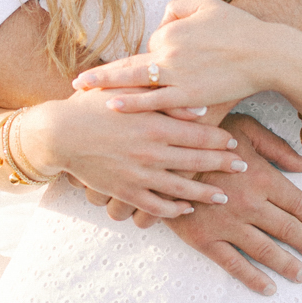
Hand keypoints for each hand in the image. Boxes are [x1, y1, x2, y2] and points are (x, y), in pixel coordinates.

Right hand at [21, 88, 248, 220]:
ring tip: (223, 195)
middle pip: (197, 162)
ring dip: (206, 193)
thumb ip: (165, 99)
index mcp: (155, 126)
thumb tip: (200, 107)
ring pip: (182, 189)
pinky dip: (175, 209)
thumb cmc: (93, 105)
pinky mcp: (126, 192)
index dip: (220, 140)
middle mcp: (152, 153)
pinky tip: (187, 208)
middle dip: (223, 166)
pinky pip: (156, 206)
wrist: (59, 134)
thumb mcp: (128, 93)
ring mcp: (139, 176)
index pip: (199, 135)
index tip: (234, 143)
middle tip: (242, 168)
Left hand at [73, 0, 281, 113]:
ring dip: (108, 88)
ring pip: (135, 84)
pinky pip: (155, 101)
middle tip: (77, 82)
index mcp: (171, 31)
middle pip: (128, 65)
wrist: (265, 53)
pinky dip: (133, 103)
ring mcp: (177, 77)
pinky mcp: (190, 96)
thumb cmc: (238, 28)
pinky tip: (114, 105)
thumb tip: (160, 21)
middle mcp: (168, 53)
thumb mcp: (206, 4)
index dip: (153, 53)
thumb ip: (177, 8)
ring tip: (84, 93)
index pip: (150, 44)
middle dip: (100, 75)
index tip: (154, 63)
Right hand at [105, 113, 301, 295]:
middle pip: (288, 230)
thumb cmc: (203, 135)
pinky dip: (254, 279)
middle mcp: (249, 204)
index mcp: (261, 177)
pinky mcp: (205, 239)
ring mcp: (228, 225)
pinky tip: (269, 288)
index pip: (297, 203)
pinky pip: (234, 265)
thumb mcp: (243, 128)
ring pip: (267, 251)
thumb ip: (275, 147)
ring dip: (289, 265)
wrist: (157, 152)